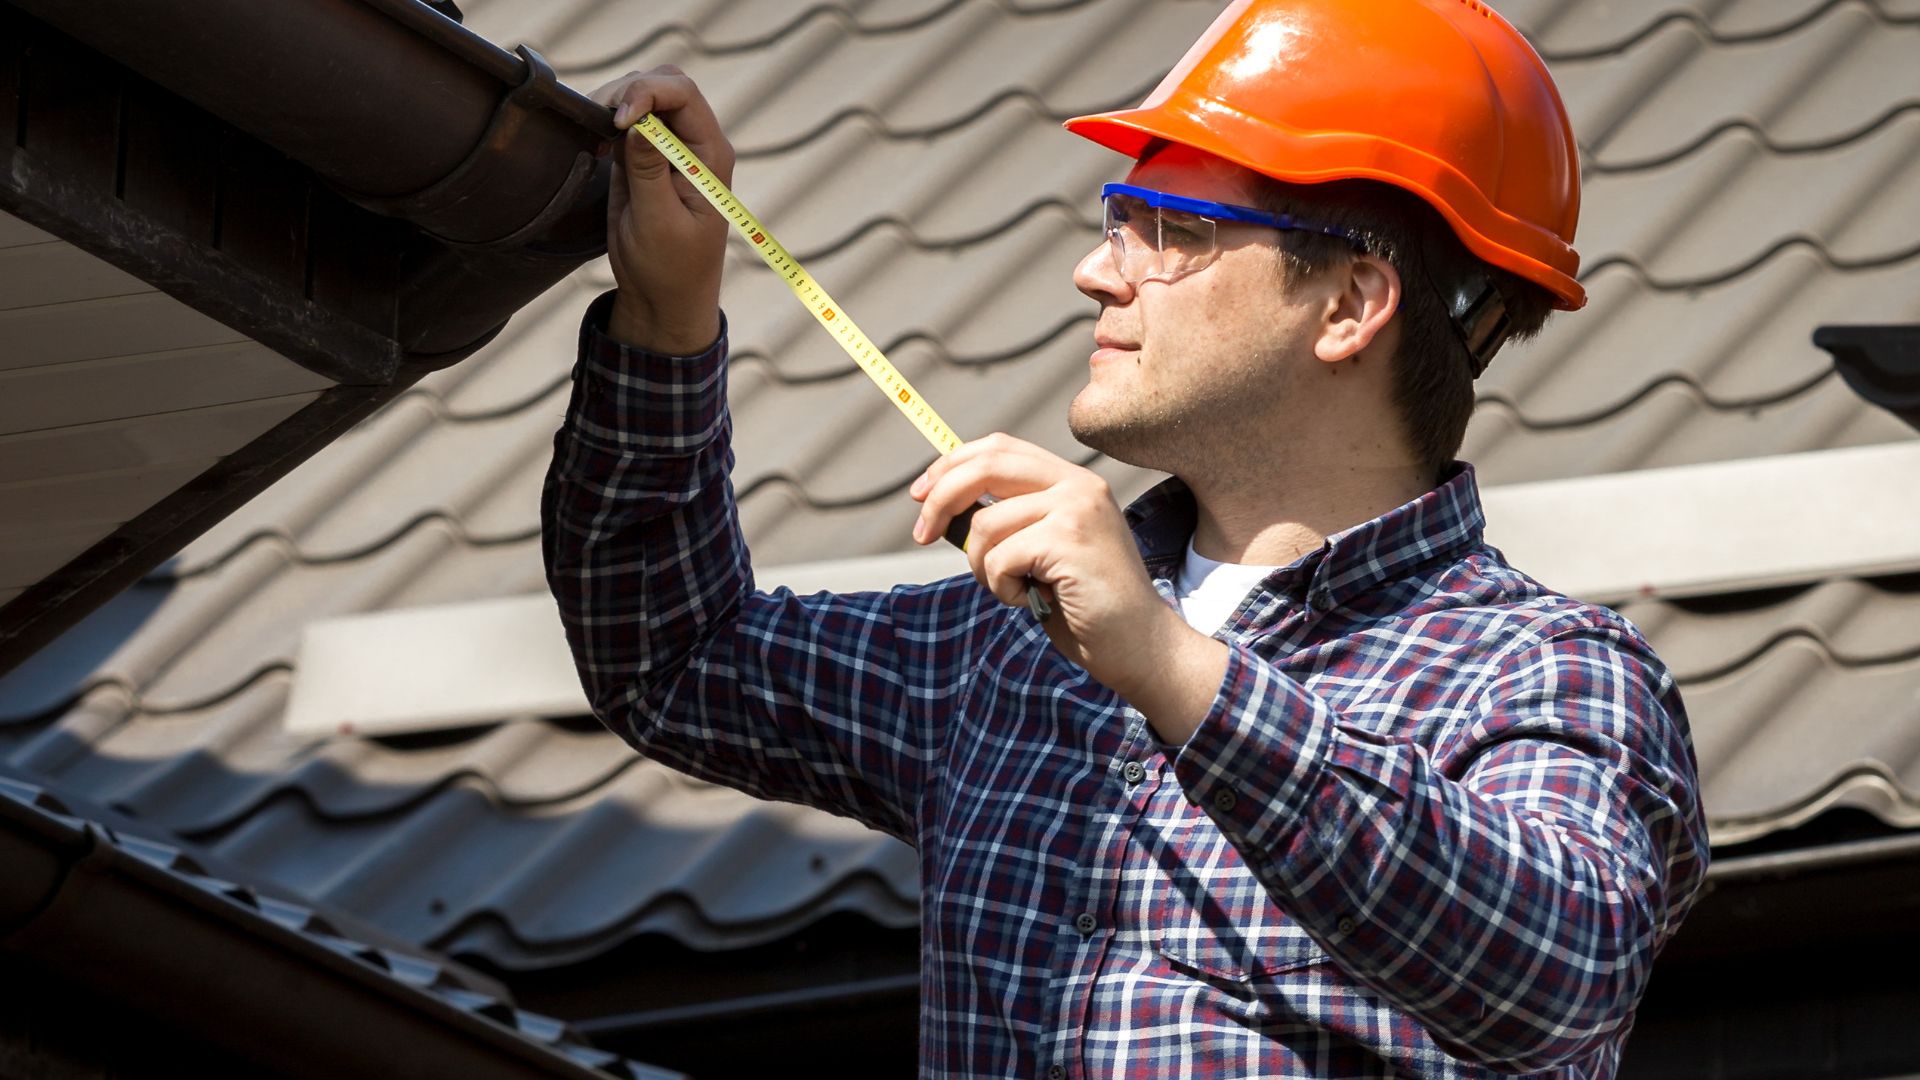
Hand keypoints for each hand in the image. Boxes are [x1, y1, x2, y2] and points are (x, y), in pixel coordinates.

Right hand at [588, 67, 732, 353]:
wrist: (664, 298)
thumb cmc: (670, 268)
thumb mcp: (658, 222)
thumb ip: (649, 171)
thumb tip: (640, 123)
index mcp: (710, 156)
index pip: (684, 95)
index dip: (647, 92)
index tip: (618, 120)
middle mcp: (694, 144)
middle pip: (666, 84)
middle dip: (629, 90)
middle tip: (599, 119)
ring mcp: (670, 148)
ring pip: (644, 96)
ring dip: (615, 103)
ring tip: (594, 134)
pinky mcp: (645, 158)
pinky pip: (628, 121)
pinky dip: (607, 121)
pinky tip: (595, 146)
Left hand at [910, 435, 1227, 735]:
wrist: (1141, 647)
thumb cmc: (1086, 608)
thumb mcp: (1042, 552)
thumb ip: (1009, 523)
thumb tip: (943, 508)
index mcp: (1072, 482)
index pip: (999, 447)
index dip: (951, 465)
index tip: (920, 493)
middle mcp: (1078, 485)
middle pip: (985, 465)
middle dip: (941, 497)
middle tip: (920, 533)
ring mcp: (1076, 509)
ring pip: (985, 524)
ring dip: (981, 566)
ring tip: (1012, 589)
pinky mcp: (1069, 540)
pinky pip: (999, 557)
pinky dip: (1000, 586)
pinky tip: (1028, 600)